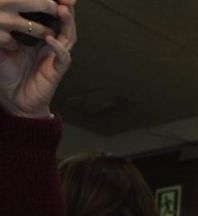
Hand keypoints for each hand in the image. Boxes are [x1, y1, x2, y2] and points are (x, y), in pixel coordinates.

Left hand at [0, 0, 75, 117]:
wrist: (14, 101)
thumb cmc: (8, 75)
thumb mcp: (1, 49)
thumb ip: (3, 34)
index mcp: (39, 38)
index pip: (50, 18)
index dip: (53, 5)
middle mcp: (51, 45)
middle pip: (64, 24)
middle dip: (66, 10)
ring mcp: (55, 58)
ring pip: (68, 37)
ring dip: (67, 24)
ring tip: (62, 10)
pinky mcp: (57, 71)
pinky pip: (63, 57)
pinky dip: (59, 48)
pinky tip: (51, 39)